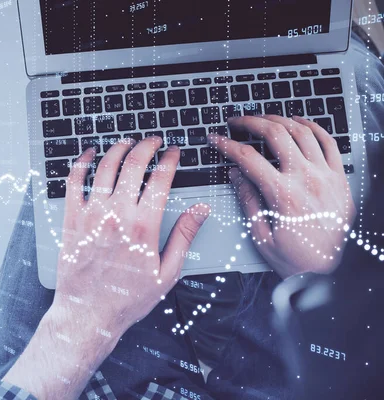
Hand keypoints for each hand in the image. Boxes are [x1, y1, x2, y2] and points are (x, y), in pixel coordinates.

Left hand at [3, 138, 209, 398]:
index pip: (160, 179)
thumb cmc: (129, 298)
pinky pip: (73, 182)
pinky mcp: (72, 219)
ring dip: (118, 149)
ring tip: (126, 142)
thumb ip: (183, 237)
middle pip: (133, 165)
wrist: (89, 314)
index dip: (169, 160)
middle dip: (146, 146)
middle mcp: (117, 215)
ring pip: (104, 168)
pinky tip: (88, 154)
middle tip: (153, 141)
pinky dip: (81, 163)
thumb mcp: (167, 273)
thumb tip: (200, 210)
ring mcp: (92, 215)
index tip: (174, 152)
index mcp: (144, 227)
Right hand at [208, 115, 355, 277]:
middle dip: (251, 122)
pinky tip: (300, 122)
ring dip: (279, 119)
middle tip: (237, 121)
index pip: (247, 158)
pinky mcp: (339, 178)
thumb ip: (248, 200)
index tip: (216, 139)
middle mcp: (306, 179)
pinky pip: (329, 142)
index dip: (227, 145)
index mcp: (283, 195)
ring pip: (302, 131)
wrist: (330, 273)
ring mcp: (325, 176)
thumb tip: (236, 175)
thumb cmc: (296, 259)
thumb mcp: (261, 235)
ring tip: (264, 118)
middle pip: (275, 134)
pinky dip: (313, 127)